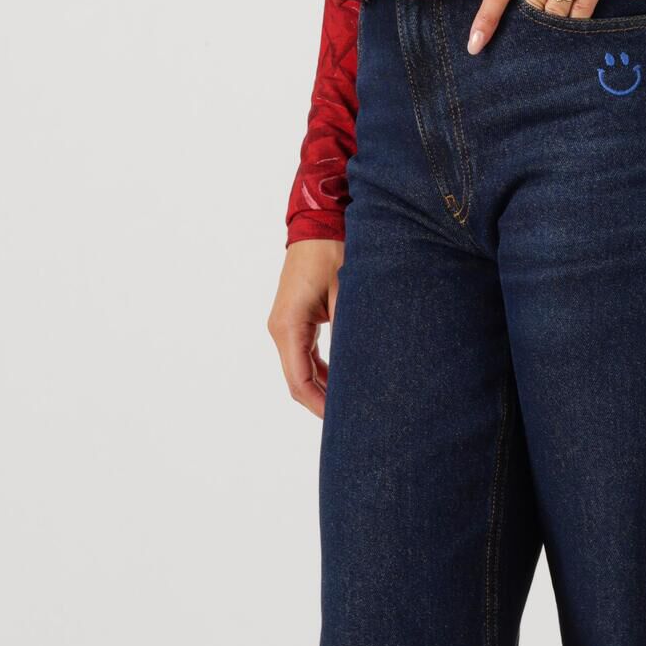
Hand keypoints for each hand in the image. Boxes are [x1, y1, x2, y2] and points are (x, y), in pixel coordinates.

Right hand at [269, 237, 341, 418]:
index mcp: (289, 326)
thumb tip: (364, 370)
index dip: (320, 406)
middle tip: (354, 420)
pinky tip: (345, 381)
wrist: (319, 223)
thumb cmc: (334, 252)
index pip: (299, 381)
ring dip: (323, 389)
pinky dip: (321, 372)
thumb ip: (350, 332)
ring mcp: (284, 326)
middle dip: (322, 403)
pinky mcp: (294, 321)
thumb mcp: (347, 294)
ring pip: (300, 371)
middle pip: (297, 382)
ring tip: (352, 405)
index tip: (343, 421)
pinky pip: (304, 356)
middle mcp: (280, 329)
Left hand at [456, 0, 645, 49]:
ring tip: (553, 15)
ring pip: (556, 9)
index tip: (475, 45)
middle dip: (530, 11)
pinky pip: (585, 8)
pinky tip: (574, 23)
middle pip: (531, 1)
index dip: (486, 18)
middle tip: (534, 10)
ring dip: (552, 17)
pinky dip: (577, 20)